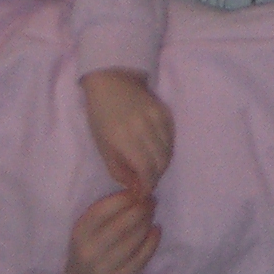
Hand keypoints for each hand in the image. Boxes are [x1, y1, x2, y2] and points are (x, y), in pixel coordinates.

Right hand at [66, 189, 160, 273]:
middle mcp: (90, 251)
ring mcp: (105, 268)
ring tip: (152, 213)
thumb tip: (134, 190)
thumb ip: (105, 212)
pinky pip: (141, 258)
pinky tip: (156, 230)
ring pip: (133, 240)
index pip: (102, 211)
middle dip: (140, 209)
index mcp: (80, 233)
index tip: (137, 190)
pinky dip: (152, 242)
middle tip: (151, 200)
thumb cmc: (90, 247)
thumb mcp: (87, 229)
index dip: (123, 198)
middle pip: (121, 225)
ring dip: (147, 223)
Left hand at [82, 69, 174, 193]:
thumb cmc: (101, 115)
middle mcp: (143, 128)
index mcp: (124, 137)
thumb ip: (117, 169)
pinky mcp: (165, 112)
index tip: (144, 192)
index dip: (148, 184)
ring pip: (168, 152)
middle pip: (160, 162)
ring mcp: (156, 118)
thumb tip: (135, 186)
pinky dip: (167, 150)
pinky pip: (171, 138)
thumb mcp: (102, 146)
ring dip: (162, 165)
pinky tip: (157, 152)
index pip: (146, 168)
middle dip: (155, 177)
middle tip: (147, 181)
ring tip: (152, 168)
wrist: (111, 82)